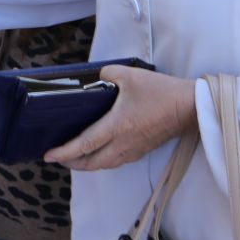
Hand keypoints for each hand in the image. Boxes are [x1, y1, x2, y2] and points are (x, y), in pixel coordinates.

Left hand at [44, 66, 198, 171]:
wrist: (190, 108)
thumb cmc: (161, 92)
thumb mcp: (130, 75)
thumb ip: (107, 74)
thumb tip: (97, 79)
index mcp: (117, 126)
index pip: (84, 144)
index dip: (65, 152)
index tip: (49, 155)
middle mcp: (123, 143)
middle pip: (92, 162)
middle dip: (72, 163)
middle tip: (58, 158)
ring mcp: (134, 149)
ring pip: (105, 164)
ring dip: (87, 164)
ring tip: (75, 157)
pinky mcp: (143, 150)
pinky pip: (117, 161)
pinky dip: (103, 160)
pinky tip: (99, 152)